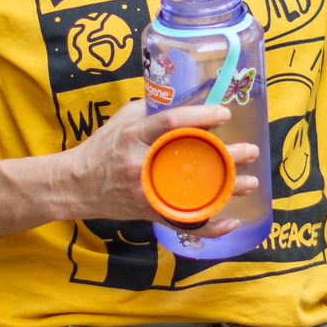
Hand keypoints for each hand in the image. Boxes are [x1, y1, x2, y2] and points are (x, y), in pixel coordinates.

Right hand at [47, 97, 259, 230]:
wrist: (75, 186)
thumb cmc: (100, 149)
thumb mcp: (121, 121)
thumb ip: (150, 110)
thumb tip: (184, 100)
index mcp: (135, 136)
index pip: (171, 123)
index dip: (200, 118)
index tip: (224, 116)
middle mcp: (141, 164)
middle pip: (190, 160)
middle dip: (225, 157)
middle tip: (249, 151)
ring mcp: (146, 191)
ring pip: (193, 193)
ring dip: (226, 190)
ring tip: (252, 183)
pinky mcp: (149, 212)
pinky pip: (184, 222)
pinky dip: (210, 225)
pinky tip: (231, 221)